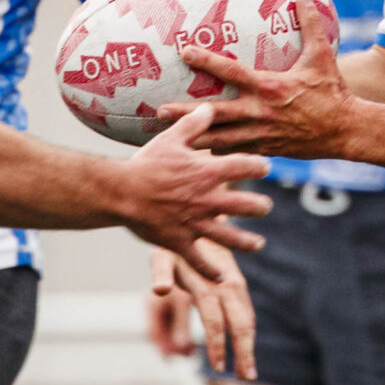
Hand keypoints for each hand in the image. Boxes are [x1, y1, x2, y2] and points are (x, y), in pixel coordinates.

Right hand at [115, 103, 270, 273]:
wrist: (119, 191)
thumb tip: (211, 106)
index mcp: (208, 172)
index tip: (265, 168)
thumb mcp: (171, 138)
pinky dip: (211, 272)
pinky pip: (200, 261)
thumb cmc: (145, 163)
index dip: (261, 166)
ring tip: (258, 243)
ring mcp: (195, 223)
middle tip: (263, 207)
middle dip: (260, 207)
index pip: (248, 166)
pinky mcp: (180, 242)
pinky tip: (221, 278)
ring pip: (232, 237)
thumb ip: (195, 123)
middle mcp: (207, 199)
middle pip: (249, 205)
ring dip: (249, 242)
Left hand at [147, 243, 256, 380]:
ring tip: (249, 372)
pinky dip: (248, 333)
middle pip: (241, 323)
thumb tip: (159, 290)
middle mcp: (228, 284)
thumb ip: (160, 272)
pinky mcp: (238, 285)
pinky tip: (247, 349)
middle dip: (244, 352)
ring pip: (248, 319)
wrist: (196, 219)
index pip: (215, 320)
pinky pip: (247, 313)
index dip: (217, 345)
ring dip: (249, 346)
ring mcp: (236, 285)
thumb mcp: (162, 254)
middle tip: (247, 378)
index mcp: (209, 281)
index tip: (219, 368)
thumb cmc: (174, 241)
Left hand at [164, 1, 354, 158]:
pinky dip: (216, 150)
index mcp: (269, 87)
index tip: (184, 51)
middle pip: (213, 113)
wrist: (346, 131)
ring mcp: (260, 134)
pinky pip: (235, 151)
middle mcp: (259, 112)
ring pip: (219, 138)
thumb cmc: (332, 92)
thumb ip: (310, 25)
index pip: (231, 71)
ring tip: (167, 137)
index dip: (206, 60)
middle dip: (184, 112)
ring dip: (193, 136)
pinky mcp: (265, 149)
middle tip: (158, 111)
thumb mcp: (322, 56)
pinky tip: (198, 149)